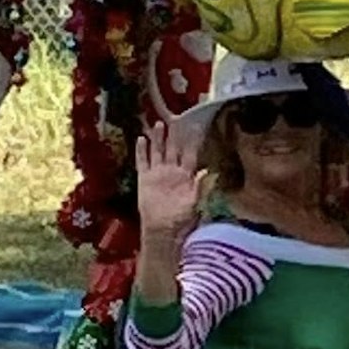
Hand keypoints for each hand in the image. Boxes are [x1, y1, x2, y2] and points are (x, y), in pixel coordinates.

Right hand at [135, 121, 201, 242]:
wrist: (163, 229)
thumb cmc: (182, 218)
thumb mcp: (196, 202)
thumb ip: (201, 186)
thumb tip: (208, 171)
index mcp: (186, 175)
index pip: (190, 154)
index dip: (193, 142)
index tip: (196, 128)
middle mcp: (172, 171)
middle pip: (173, 149)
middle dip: (174, 135)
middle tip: (175, 119)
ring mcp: (158, 174)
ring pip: (158, 151)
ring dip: (158, 138)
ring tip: (159, 124)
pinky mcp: (145, 179)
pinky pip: (142, 162)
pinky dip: (141, 151)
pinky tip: (140, 139)